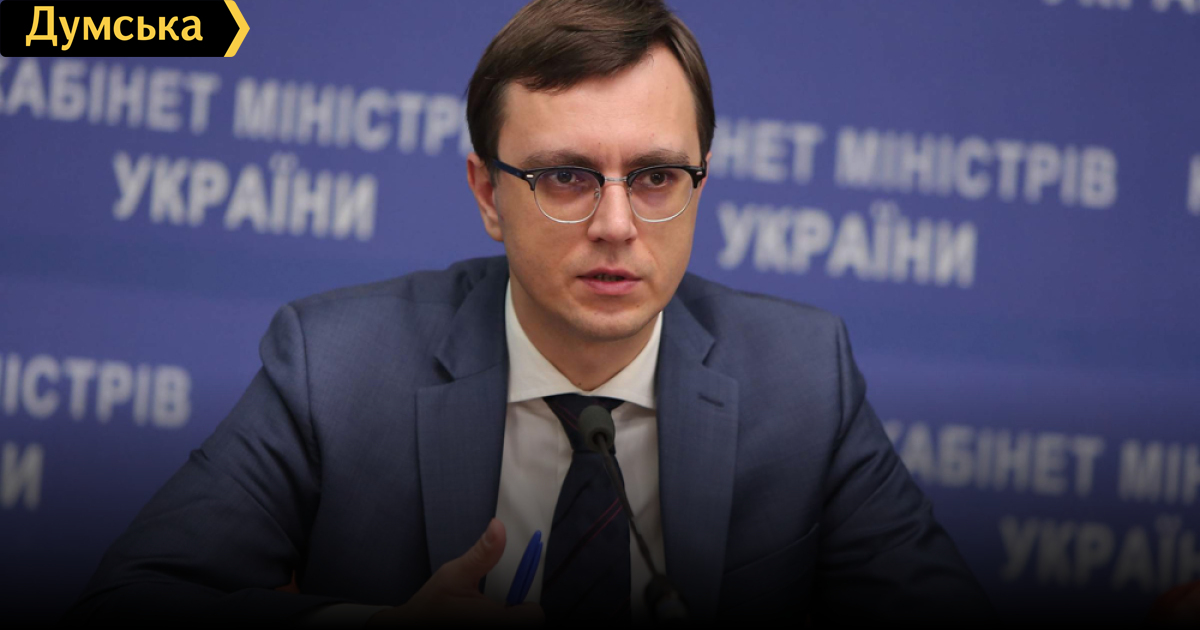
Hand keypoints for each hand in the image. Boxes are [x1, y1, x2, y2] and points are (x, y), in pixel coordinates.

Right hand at [368, 518, 543, 625]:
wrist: (409, 626)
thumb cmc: (429, 605)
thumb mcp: (454, 573)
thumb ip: (482, 553)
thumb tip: (497, 527)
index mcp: (489, 620)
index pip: (533, 617)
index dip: (528, 604)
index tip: (514, 595)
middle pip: (527, 623)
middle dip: (516, 612)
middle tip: (497, 603)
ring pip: (514, 627)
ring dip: (508, 619)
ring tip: (484, 612)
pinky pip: (503, 629)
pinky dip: (498, 623)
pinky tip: (479, 618)